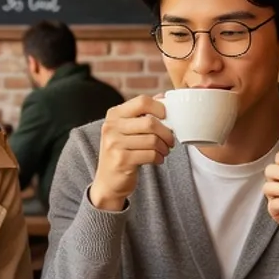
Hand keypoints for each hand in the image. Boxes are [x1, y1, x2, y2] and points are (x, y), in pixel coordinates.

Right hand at [91, 95, 173, 210]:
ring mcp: (115, 144)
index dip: (160, 108)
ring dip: (164, 147)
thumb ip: (142, 113)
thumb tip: (163, 97)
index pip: (142, 101)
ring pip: (152, 140)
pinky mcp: (121, 160)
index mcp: (114, 114)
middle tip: (170, 140)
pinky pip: (150, 155)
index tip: (166, 118)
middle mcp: (112, 127)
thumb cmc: (122, 152)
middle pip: (150, 122)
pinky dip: (159, 158)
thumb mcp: (127, 130)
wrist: (108, 181)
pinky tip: (157, 159)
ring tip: (164, 151)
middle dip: (166, 133)